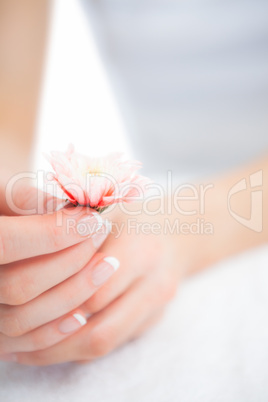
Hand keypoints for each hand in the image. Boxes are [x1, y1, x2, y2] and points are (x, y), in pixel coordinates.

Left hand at [7, 202, 183, 364]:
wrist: (180, 234)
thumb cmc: (136, 217)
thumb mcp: (109, 210)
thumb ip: (77, 233)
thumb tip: (33, 260)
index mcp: (142, 249)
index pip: (92, 290)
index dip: (56, 298)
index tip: (24, 299)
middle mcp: (154, 284)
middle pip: (100, 330)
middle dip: (53, 339)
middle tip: (17, 335)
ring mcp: (157, 308)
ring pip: (105, 344)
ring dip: (62, 350)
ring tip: (27, 346)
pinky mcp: (152, 321)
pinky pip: (112, 343)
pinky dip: (79, 346)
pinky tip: (54, 339)